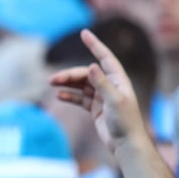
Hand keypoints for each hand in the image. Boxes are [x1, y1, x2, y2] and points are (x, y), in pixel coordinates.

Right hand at [49, 29, 146, 155]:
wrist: (126, 144)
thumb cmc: (125, 122)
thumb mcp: (114, 101)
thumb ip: (102, 83)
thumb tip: (91, 66)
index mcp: (118, 80)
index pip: (105, 58)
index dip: (94, 45)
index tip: (84, 33)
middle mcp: (110, 86)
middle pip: (86, 74)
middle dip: (69, 74)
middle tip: (53, 79)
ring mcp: (102, 97)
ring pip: (81, 85)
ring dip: (67, 83)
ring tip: (52, 84)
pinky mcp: (96, 108)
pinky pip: (79, 98)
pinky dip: (70, 95)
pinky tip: (60, 96)